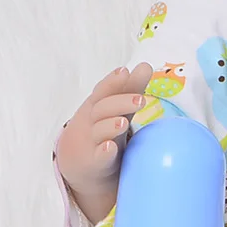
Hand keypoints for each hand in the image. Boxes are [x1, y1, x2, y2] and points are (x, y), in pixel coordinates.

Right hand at [56, 63, 152, 199]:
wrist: (80, 161)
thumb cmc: (102, 126)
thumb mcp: (116, 107)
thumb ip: (131, 87)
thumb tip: (145, 65)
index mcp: (99, 104)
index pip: (104, 90)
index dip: (113, 81)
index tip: (125, 71)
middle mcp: (93, 120)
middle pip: (103, 108)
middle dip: (121, 102)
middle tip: (140, 100)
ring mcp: (92, 141)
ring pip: (99, 131)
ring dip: (111, 125)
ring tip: (123, 122)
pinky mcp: (94, 161)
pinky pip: (98, 156)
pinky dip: (103, 152)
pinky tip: (110, 147)